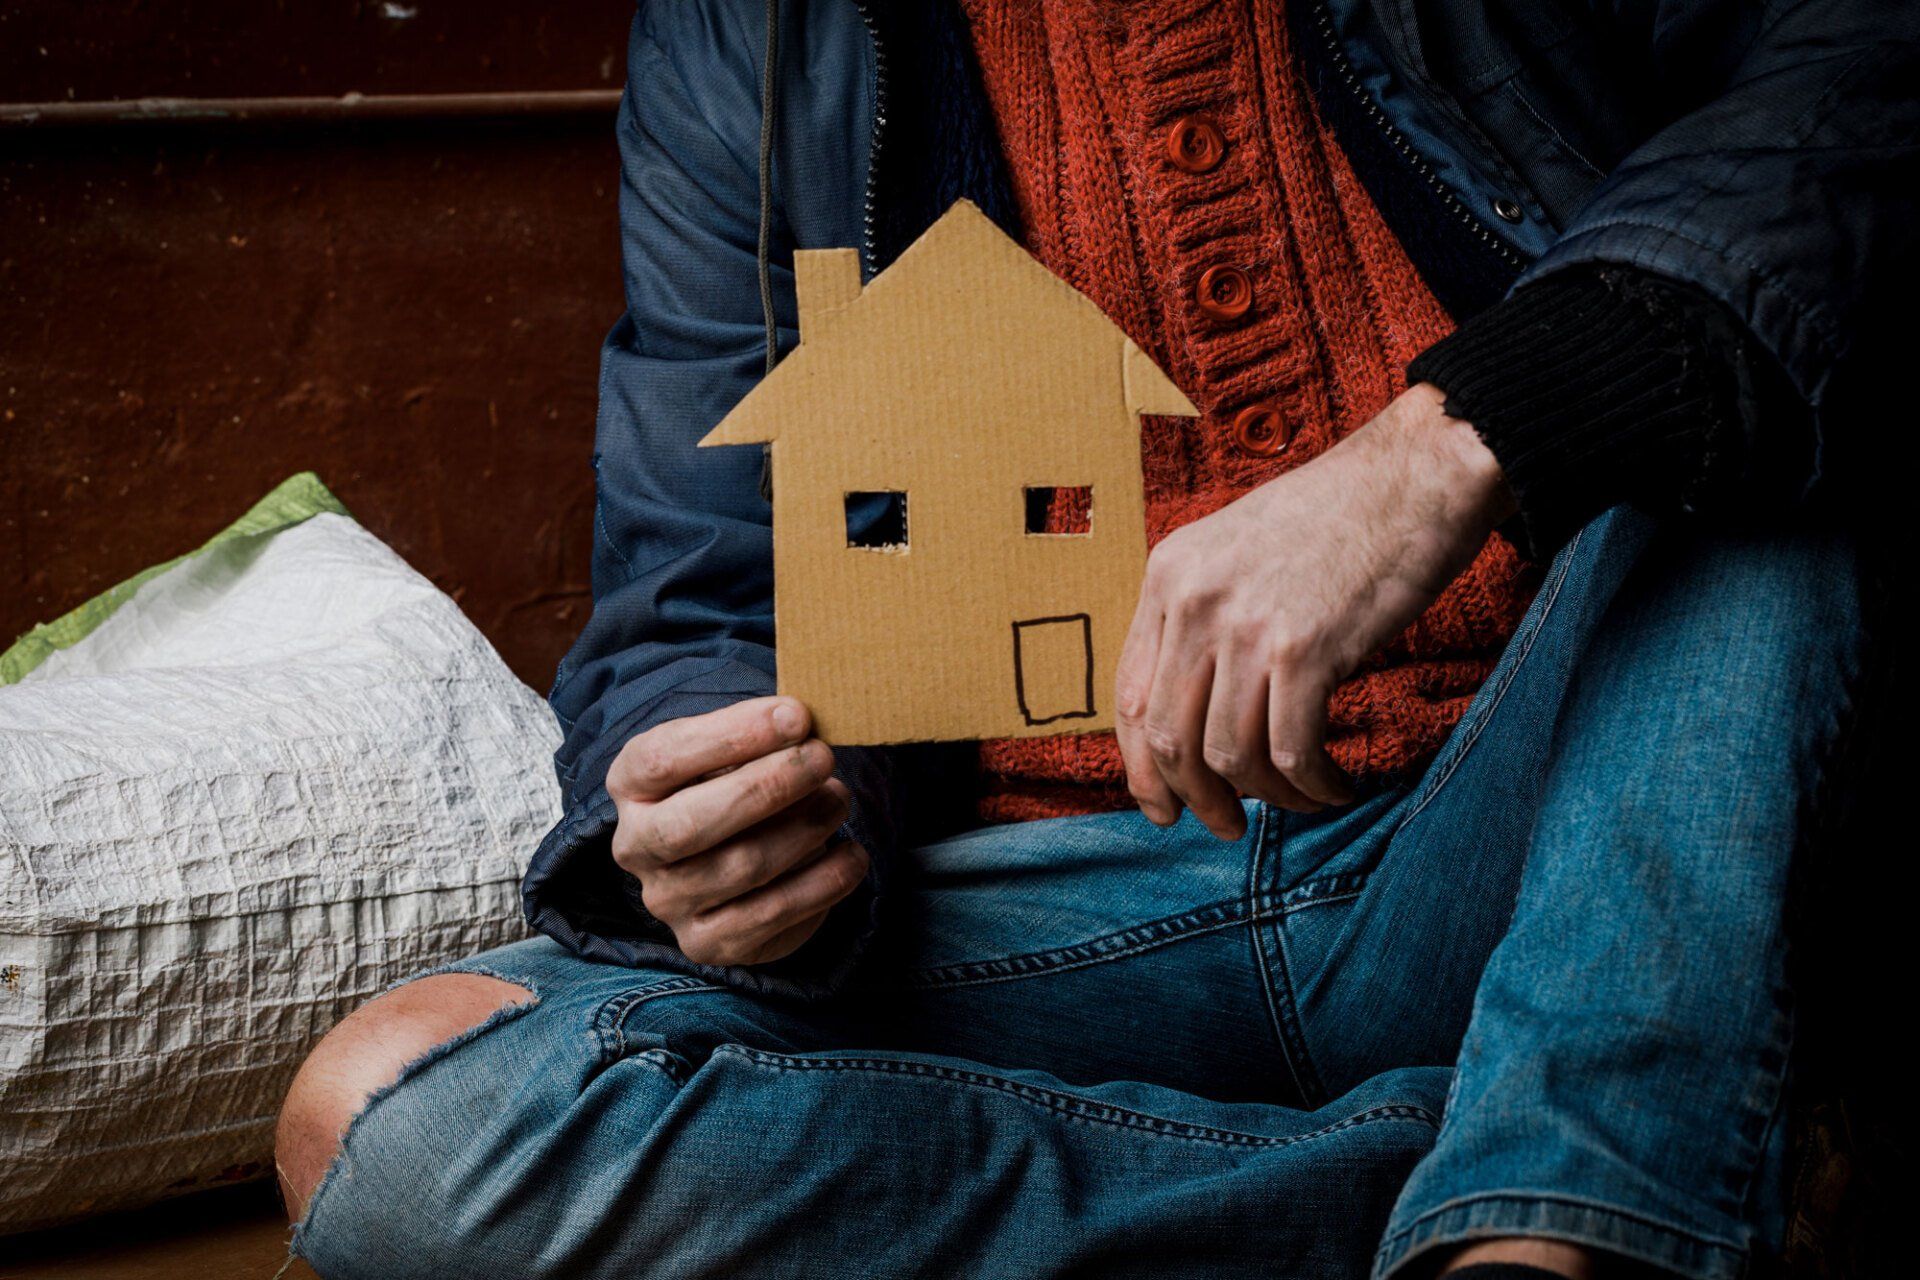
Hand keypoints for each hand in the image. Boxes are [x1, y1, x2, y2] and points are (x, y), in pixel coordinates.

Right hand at [607, 696, 868, 965]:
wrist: (727, 860)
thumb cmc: (733, 784)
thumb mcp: (731, 750)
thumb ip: (756, 735)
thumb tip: (798, 724)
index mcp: (631, 785)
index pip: (663, 759)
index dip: (732, 735)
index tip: (796, 716)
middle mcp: (636, 848)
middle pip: (691, 823)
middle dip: (769, 786)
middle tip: (823, 758)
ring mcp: (668, 902)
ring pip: (740, 868)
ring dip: (804, 829)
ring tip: (838, 800)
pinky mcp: (706, 942)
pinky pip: (771, 915)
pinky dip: (822, 882)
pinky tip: (850, 856)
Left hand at [1114, 383, 1515, 839]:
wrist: (1418, 471)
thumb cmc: (1340, 515)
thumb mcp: (1239, 550)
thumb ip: (1207, 617)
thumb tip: (1196, 709)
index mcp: (1169, 574)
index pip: (1128, 696)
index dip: (1141, 766)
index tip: (1160, 805)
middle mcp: (1194, 600)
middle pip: (1169, 737)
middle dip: (1193, 798)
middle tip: (1225, 826)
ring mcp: (1247, 624)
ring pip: (1228, 754)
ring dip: (1263, 796)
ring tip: (1298, 801)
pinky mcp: (1306, 647)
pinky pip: (1291, 751)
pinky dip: (1310, 786)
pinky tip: (1334, 787)